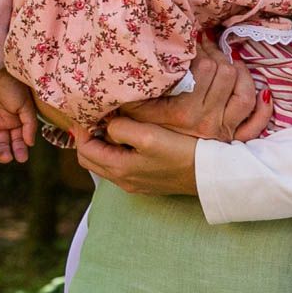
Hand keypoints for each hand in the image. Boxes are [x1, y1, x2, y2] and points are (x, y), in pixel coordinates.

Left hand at [75, 116, 200, 196]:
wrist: (210, 174)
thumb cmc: (181, 153)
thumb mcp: (148, 136)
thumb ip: (121, 128)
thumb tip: (109, 124)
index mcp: (119, 168)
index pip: (84, 149)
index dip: (81, 129)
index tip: (85, 111)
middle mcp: (123, 180)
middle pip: (90, 159)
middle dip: (88, 137)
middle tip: (94, 116)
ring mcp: (135, 182)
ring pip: (105, 162)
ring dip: (102, 143)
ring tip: (111, 122)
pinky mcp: (147, 180)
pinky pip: (120, 165)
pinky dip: (116, 150)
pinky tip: (130, 136)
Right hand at [116, 35, 270, 140]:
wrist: (150, 170)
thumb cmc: (139, 135)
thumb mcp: (134, 109)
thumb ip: (141, 85)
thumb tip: (155, 52)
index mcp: (182, 111)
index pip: (204, 66)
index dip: (202, 48)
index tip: (196, 41)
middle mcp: (205, 121)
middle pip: (225, 73)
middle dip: (219, 55)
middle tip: (209, 48)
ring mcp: (221, 131)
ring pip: (244, 93)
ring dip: (240, 73)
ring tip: (229, 62)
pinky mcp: (231, 140)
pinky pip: (256, 124)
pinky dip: (263, 108)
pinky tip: (262, 93)